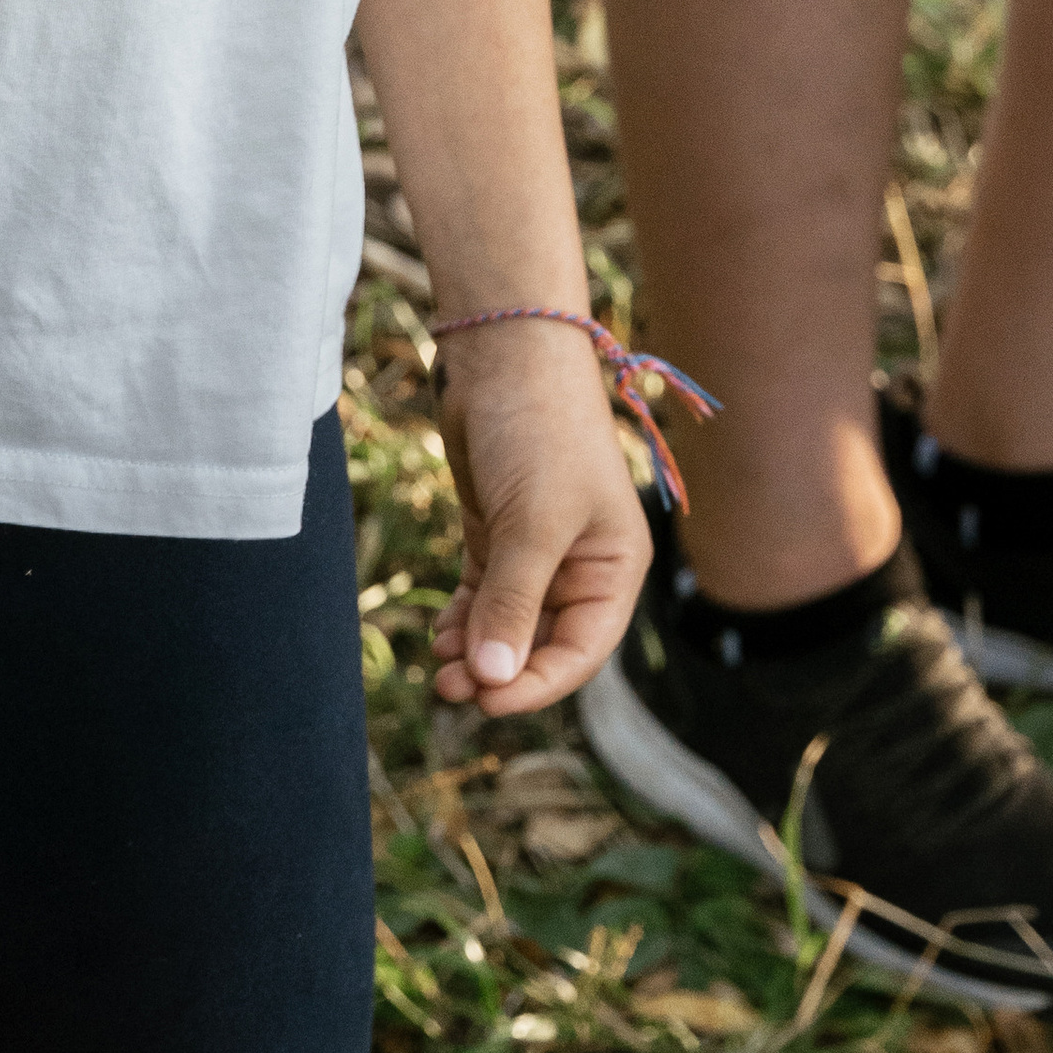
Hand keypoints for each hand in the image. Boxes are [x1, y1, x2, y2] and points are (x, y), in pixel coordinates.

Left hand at [426, 320, 650, 718]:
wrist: (503, 351)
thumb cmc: (540, 430)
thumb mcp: (533, 522)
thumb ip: (513, 602)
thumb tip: (492, 680)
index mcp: (614, 566)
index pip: (581, 649)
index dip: (537, 685)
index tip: (488, 701)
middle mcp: (581, 565)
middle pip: (541, 642)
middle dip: (498, 671)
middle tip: (449, 689)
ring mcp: (537, 549)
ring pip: (507, 623)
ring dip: (475, 650)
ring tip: (437, 666)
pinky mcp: (499, 531)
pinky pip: (484, 594)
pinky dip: (464, 618)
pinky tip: (439, 635)